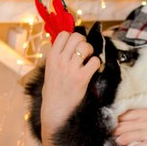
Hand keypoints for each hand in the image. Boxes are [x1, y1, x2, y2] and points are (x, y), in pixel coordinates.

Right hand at [40, 31, 99, 145]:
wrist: (55, 111)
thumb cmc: (54, 91)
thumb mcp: (50, 70)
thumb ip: (58, 56)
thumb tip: (68, 42)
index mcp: (51, 57)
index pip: (64, 34)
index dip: (73, 37)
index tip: (75, 46)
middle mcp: (60, 60)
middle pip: (77, 37)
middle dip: (84, 43)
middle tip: (84, 54)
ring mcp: (71, 68)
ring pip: (86, 46)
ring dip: (91, 52)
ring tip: (88, 61)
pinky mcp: (81, 78)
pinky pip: (95, 61)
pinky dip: (96, 64)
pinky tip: (92, 71)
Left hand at [113, 107, 146, 145]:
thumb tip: (140, 115)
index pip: (124, 115)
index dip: (116, 121)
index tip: (112, 126)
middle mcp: (146, 120)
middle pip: (121, 125)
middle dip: (114, 132)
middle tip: (110, 137)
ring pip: (124, 136)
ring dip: (118, 141)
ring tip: (115, 145)